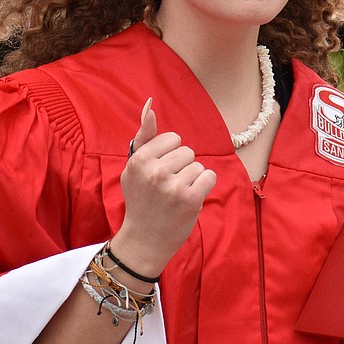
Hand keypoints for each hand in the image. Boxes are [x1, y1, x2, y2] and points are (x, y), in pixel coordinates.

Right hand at [112, 99, 216, 277]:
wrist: (144, 239)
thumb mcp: (134, 166)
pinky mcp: (190, 199)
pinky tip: (190, 198)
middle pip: (187, 151)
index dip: (169, 155)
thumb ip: (144, 135)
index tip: (159, 172)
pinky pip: (209, 176)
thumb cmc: (140, 199)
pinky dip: (204, 187)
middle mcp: (155, 170)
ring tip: (176, 195)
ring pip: (198, 165)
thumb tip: (150, 104)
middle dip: (181, 166)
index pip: (173, 139)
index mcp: (140, 159)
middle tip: (167, 187)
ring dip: (192, 178)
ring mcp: (173, 186)